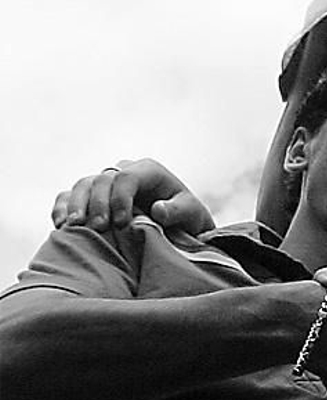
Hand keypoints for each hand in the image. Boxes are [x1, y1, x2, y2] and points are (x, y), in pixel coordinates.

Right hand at [51, 159, 213, 235]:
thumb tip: (158, 209)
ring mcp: (106, 183)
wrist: (176, 225)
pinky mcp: (91, 197)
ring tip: (74, 227)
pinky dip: (62, 208)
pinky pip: (69, 195)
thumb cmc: (186, 218)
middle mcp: (124, 172)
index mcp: (149, 171)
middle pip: (101, 180)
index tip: (121, 224)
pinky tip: (62, 226)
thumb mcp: (191, 213)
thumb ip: (178, 211)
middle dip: (97, 204)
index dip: (120, 199)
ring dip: (75, 205)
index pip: (127, 177)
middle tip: (99, 228)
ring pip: (83, 185)